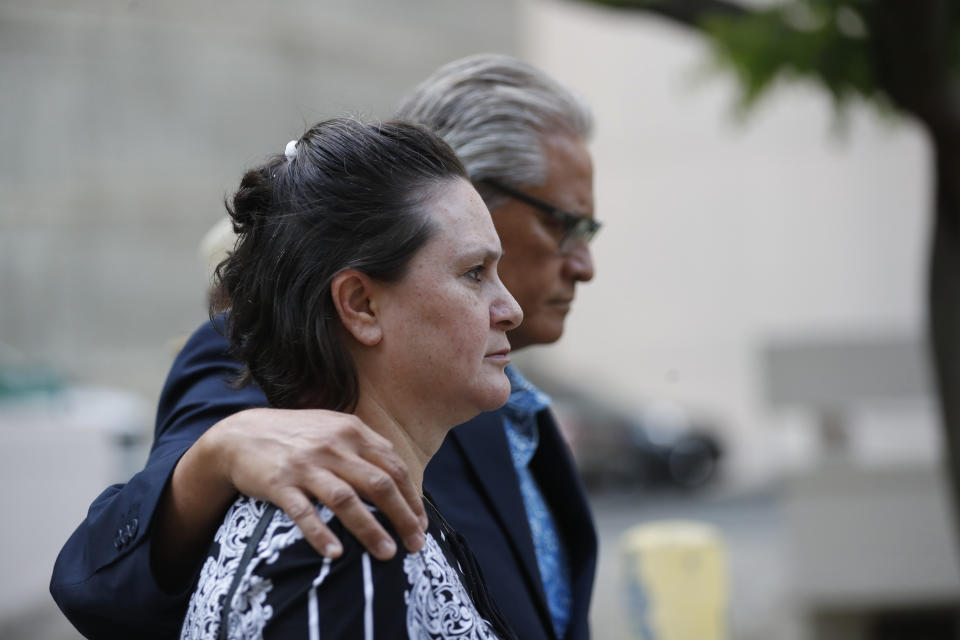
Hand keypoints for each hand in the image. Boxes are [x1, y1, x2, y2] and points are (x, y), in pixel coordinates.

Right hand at [200, 408, 427, 559]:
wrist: (241, 434)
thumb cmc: (296, 436)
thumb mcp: (334, 429)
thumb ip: (365, 447)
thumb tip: (399, 479)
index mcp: (352, 431)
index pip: (394, 466)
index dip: (412, 497)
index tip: (421, 524)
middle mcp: (333, 445)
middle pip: (379, 484)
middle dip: (403, 517)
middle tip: (415, 545)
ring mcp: (306, 464)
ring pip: (346, 500)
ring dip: (370, 529)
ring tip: (387, 554)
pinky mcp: (279, 483)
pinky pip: (304, 512)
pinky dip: (320, 534)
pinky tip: (335, 554)